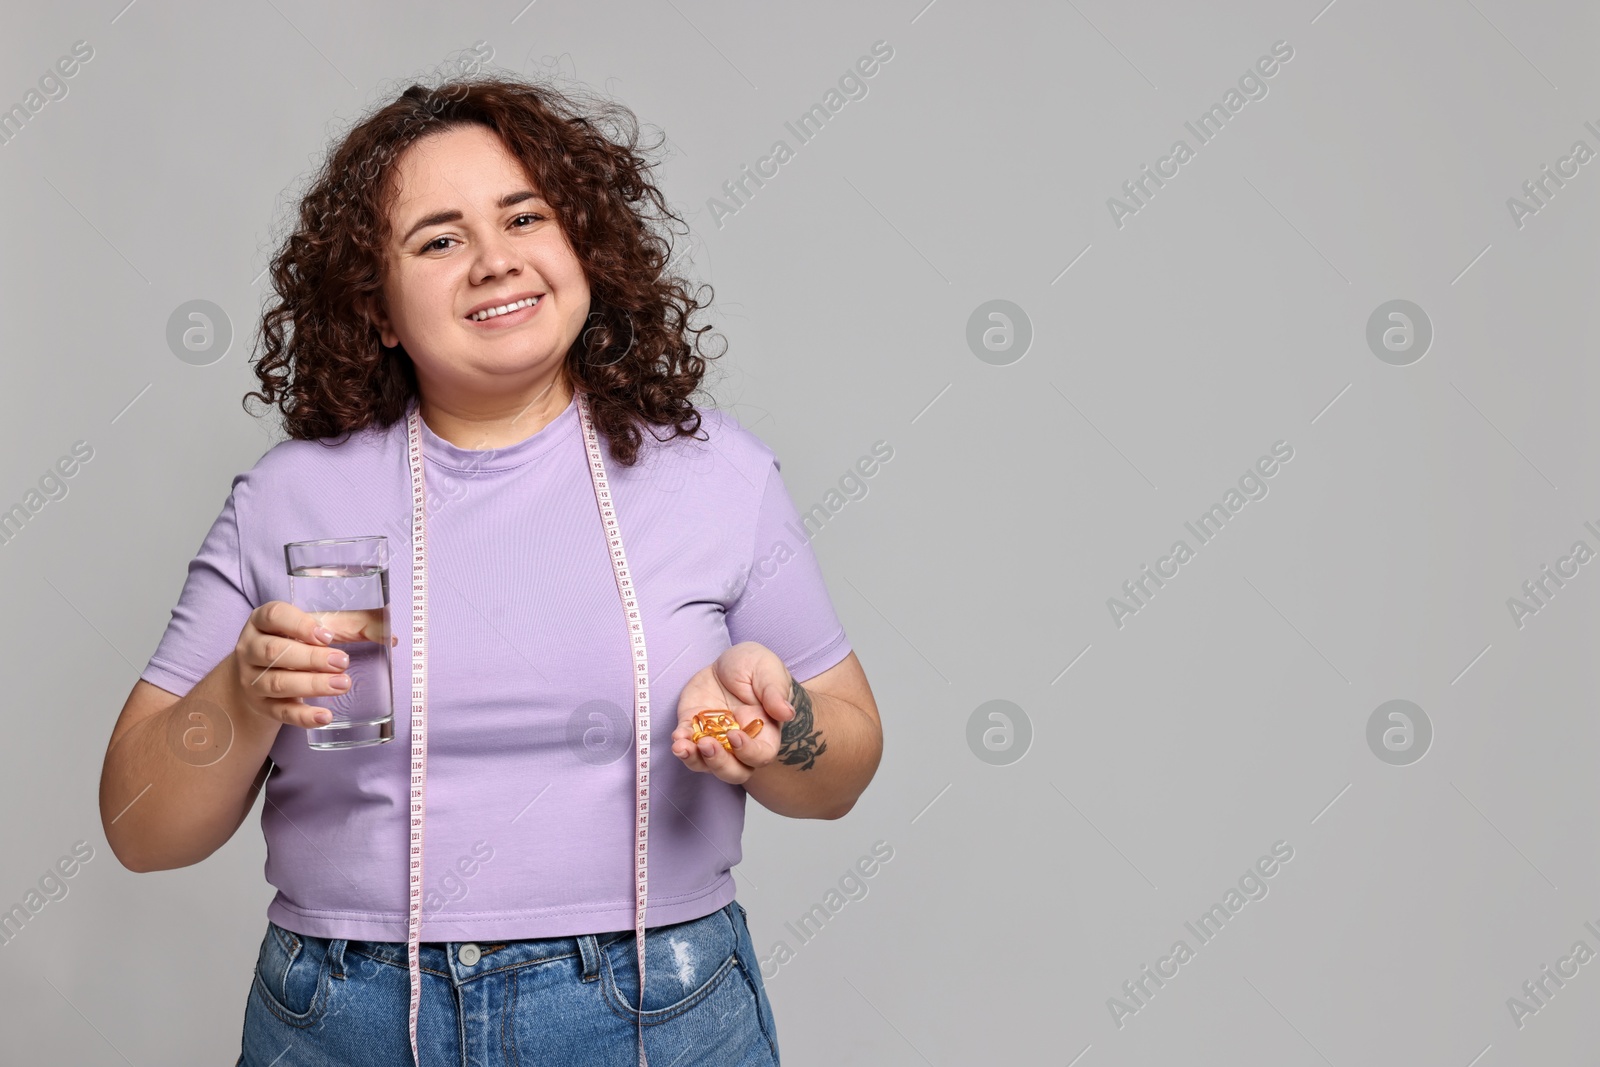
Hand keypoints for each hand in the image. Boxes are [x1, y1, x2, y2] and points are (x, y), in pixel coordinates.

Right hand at [230, 601, 396, 728]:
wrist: (261, 680)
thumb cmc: (298, 645)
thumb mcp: (319, 628)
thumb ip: (354, 625)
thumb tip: (390, 633)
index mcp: (263, 621)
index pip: (273, 616)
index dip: (299, 625)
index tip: (327, 636)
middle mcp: (250, 648)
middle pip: (274, 652)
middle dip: (311, 658)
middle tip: (342, 662)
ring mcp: (252, 680)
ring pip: (276, 683)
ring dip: (311, 685)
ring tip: (342, 685)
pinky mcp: (261, 706)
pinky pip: (280, 713)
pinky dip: (303, 716)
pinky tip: (324, 716)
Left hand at [671, 642, 795, 784]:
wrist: (730, 662)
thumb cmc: (757, 668)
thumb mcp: (768, 670)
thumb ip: (775, 692)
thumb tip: (787, 713)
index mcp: (764, 733)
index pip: (761, 756)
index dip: (748, 752)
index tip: (735, 735)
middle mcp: (739, 743)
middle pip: (733, 771)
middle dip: (718, 763)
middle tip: (706, 745)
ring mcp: (714, 738)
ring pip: (705, 764)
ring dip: (694, 759)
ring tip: (682, 746)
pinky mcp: (693, 728)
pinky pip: (685, 743)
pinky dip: (680, 743)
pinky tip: (677, 736)